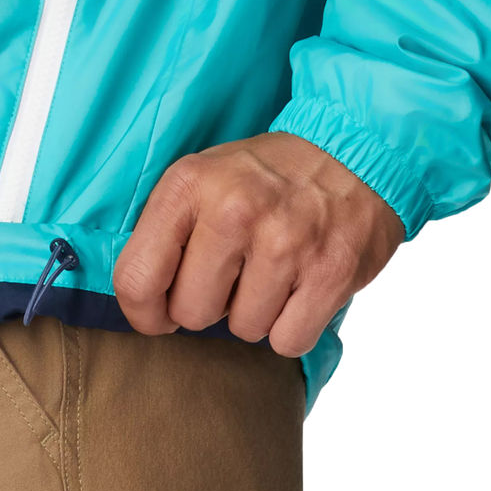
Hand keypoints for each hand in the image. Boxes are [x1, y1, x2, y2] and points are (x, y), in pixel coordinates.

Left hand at [113, 132, 404, 355]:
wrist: (354, 151)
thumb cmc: (264, 174)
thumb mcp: (201, 177)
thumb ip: (164, 231)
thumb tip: (139, 301)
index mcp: (188, 186)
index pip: (136, 278)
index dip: (144, 313)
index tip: (159, 314)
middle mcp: (233, 211)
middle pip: (191, 313)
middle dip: (207, 308)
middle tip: (231, 277)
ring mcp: (285, 241)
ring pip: (243, 330)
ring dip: (254, 314)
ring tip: (270, 273)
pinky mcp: (330, 272)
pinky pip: (288, 340)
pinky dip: (292, 327)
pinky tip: (298, 290)